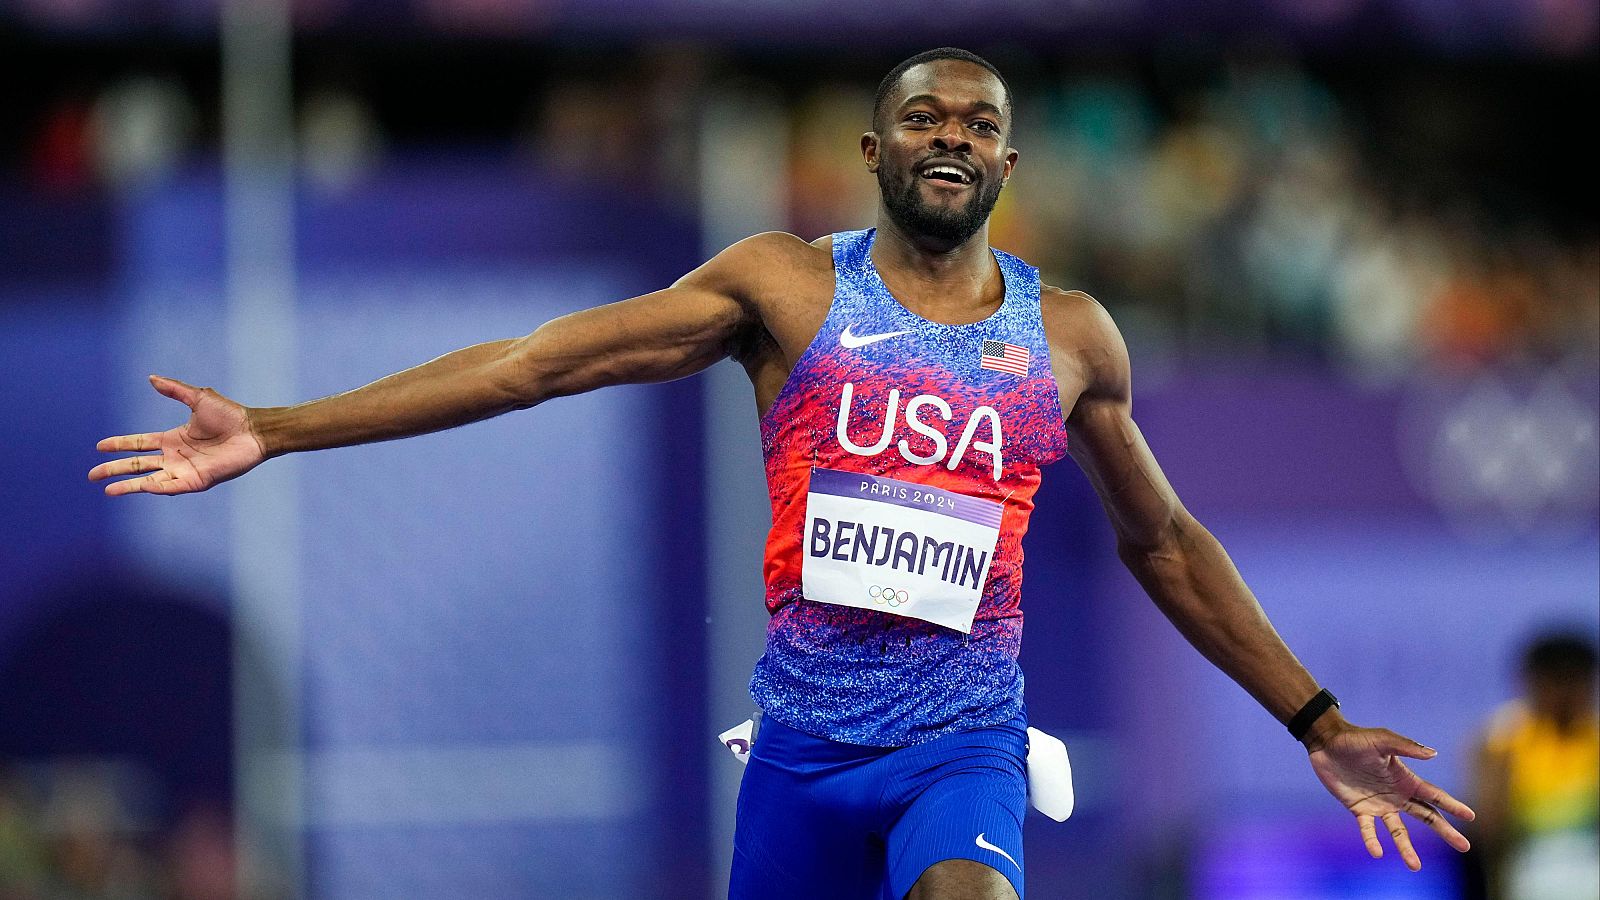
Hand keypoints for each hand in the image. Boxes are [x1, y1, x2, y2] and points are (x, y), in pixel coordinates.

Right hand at [89, 375, 266, 495]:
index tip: (100, 446)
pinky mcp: (198, 481)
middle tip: (92, 474)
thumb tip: (151, 378)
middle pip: (138, 464)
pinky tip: (142, 488)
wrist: (254, 431)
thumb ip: (174, 390)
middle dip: (115, 469)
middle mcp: (175, 457)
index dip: (119, 445)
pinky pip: (172, 487)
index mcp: (172, 439)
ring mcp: (185, 470)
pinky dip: (156, 488)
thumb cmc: (231, 415)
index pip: (139, 444)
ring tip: (108, 489)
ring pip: (150, 480)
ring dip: (129, 485)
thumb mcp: (198, 399)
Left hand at [1308, 724, 1475, 870]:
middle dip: (1446, 832)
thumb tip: (1434, 754)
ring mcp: (1380, 805)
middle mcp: (1397, 796)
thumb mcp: (1382, 739)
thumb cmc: (1356, 738)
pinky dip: (1372, 841)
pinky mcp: (1359, 810)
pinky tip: (1377, 852)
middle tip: (1465, 847)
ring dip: (1406, 848)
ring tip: (1415, 867)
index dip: (1452, 806)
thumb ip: (1406, 747)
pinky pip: (1368, 830)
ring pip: (1399, 832)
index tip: (1471, 817)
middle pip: (1427, 817)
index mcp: (1406, 780)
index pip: (1434, 796)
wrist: (1327, 743)